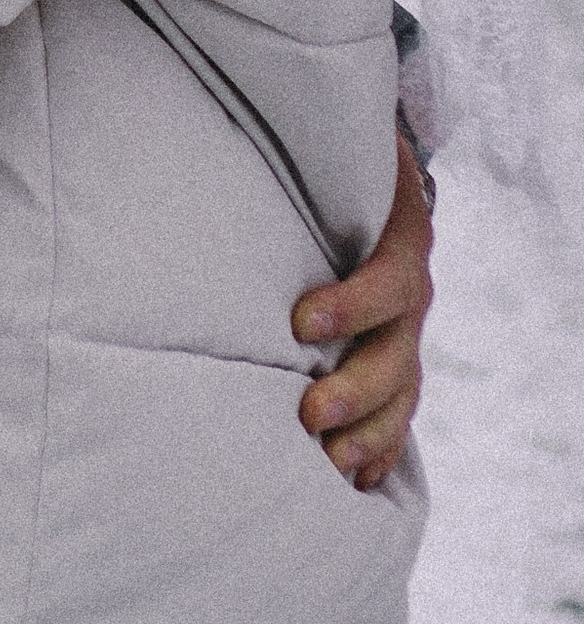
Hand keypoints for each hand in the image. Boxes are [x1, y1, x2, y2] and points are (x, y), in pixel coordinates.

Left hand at [293, 130, 431, 489]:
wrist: (371, 169)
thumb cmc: (328, 157)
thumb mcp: (327, 148)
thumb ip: (283, 149)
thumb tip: (213, 144)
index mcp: (400, 236)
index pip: (392, 279)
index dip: (352, 305)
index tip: (300, 323)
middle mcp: (410, 291)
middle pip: (399, 352)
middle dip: (355, 389)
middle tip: (306, 414)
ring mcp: (405, 331)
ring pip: (403, 392)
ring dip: (369, 432)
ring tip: (329, 462)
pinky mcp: (394, 358)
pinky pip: (399, 411)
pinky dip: (381, 448)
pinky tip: (356, 479)